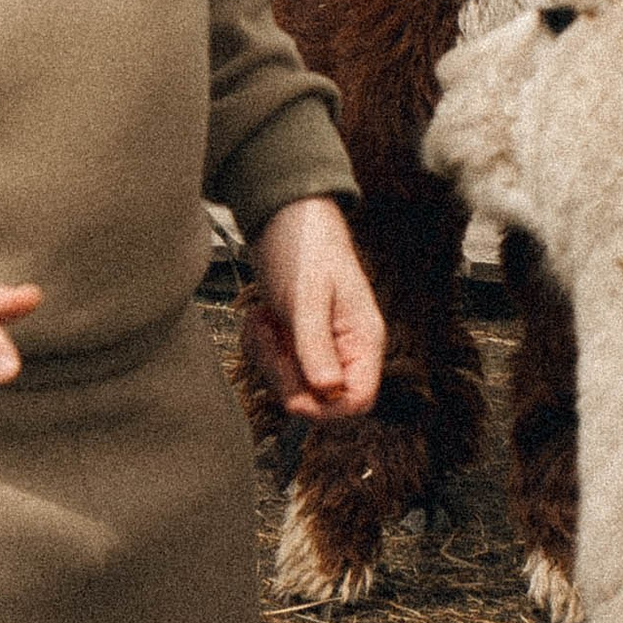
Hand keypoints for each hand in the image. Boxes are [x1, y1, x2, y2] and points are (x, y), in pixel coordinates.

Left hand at [249, 198, 384, 418]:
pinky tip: (260, 319)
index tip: (294, 390)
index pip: (358, 400)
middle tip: (271, 340)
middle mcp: (346, 349)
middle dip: (286, 378)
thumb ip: (316, 345)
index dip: (326, 408)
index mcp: (363, 340)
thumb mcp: (307, 296)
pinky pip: (275, 367)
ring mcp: (320, 346)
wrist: (282, 214)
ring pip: (292, 386)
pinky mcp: (295, 341)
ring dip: (268, 361)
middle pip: (319, 400)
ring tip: (264, 322)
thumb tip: (327, 391)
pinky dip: (258, 349)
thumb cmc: (304, 246)